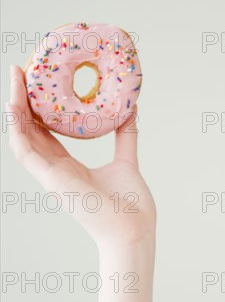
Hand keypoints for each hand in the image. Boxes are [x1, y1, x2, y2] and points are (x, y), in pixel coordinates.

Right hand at [5, 64, 156, 246]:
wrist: (134, 231)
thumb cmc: (131, 207)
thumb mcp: (126, 162)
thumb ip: (125, 138)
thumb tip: (132, 111)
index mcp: (69, 167)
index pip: (46, 132)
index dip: (38, 109)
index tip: (38, 83)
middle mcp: (55, 170)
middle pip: (30, 130)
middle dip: (22, 100)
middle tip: (20, 70)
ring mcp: (51, 176)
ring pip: (21, 136)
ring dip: (14, 107)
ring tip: (15, 78)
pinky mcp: (51, 181)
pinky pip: (25, 151)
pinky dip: (17, 128)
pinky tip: (15, 104)